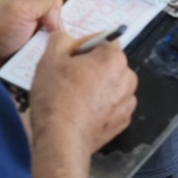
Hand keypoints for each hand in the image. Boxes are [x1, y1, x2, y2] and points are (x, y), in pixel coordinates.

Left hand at [0, 0, 115, 72]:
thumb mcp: (18, 6)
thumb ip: (45, 3)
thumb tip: (63, 21)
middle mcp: (52, 13)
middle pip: (84, 3)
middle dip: (104, 1)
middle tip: (125, 1)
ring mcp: (55, 35)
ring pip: (83, 27)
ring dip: (98, 27)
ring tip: (117, 27)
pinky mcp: (57, 54)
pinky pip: (76, 48)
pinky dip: (87, 49)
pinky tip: (98, 50)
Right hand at [29, 31, 137, 154]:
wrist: (61, 140)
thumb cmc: (56, 97)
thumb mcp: (50, 59)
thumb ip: (61, 39)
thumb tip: (66, 37)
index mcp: (114, 59)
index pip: (103, 42)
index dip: (84, 48)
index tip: (69, 59)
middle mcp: (128, 78)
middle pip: (110, 64)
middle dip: (93, 68)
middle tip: (69, 79)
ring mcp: (128, 102)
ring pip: (113, 85)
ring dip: (98, 87)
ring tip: (75, 98)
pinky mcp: (124, 121)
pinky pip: (113, 105)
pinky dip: (102, 106)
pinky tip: (83, 112)